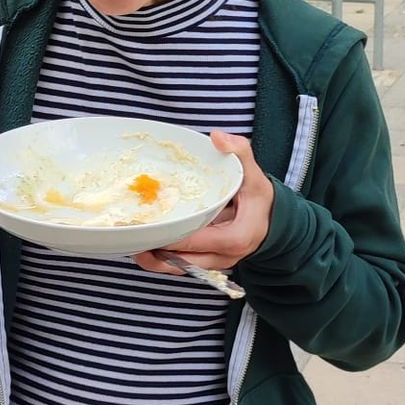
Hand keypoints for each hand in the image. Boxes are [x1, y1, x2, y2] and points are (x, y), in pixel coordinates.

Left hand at [135, 132, 274, 275]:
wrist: (272, 220)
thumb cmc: (260, 198)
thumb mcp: (253, 173)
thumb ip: (239, 152)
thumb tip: (217, 137)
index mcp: (236, 237)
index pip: (197, 241)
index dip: (171, 236)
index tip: (148, 226)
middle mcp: (225, 256)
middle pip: (184, 261)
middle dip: (156, 253)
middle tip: (132, 236)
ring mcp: (216, 263)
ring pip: (181, 267)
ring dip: (156, 260)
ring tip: (133, 244)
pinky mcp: (209, 262)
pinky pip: (184, 264)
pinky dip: (165, 257)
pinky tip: (147, 244)